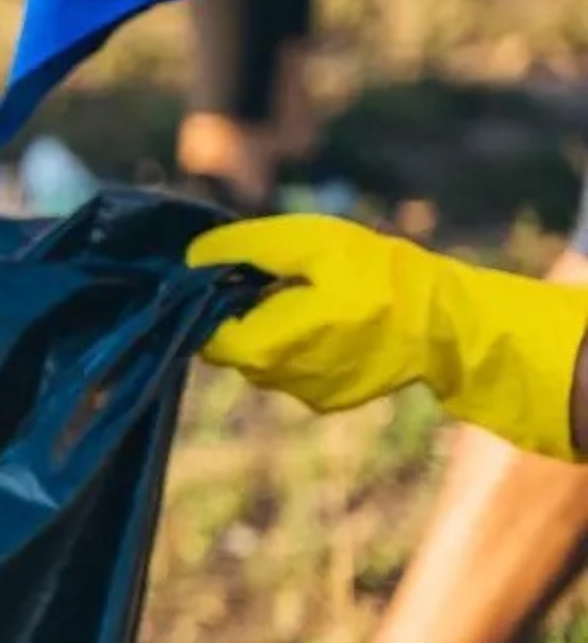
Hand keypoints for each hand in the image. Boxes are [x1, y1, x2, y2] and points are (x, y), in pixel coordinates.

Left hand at [187, 215, 587, 459]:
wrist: (448, 322)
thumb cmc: (377, 275)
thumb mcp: (306, 243)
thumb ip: (242, 248)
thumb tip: (194, 256)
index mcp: (265, 348)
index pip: (205, 333)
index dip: (209, 300)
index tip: (231, 271)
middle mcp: (278, 381)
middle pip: (233, 346)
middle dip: (243, 311)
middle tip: (276, 277)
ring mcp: (308, 395)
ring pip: (265, 358)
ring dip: (274, 326)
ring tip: (310, 294)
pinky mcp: (333, 399)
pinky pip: (298, 368)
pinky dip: (303, 344)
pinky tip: (333, 317)